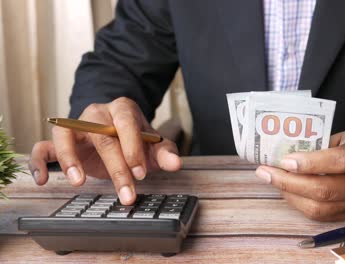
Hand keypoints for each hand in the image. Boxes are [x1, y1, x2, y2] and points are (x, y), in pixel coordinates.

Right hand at [29, 97, 181, 204]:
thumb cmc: (135, 138)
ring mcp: (75, 125)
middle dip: (115, 167)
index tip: (141, 173)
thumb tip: (176, 164)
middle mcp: (96, 112)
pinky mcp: (60, 141)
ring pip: (65, 135)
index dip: (133, 149)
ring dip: (70, 158)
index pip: (126, 124)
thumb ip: (164, 152)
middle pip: (102, 136)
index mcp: (122, 109)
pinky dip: (39, 162)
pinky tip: (43, 180)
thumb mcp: (153, 144)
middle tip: (126, 193)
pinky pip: (43, 147)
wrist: (114, 130)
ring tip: (78, 182)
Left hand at [255, 129, 344, 220]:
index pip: (341, 160)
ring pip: (320, 208)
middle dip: (289, 182)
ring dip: (290, 195)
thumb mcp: (340, 135)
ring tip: (272, 181)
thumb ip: (317, 144)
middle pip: (326, 189)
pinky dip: (298, 203)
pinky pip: (320, 216)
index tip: (285, 160)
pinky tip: (286, 190)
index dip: (311, 163)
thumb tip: (280, 153)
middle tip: (266, 172)